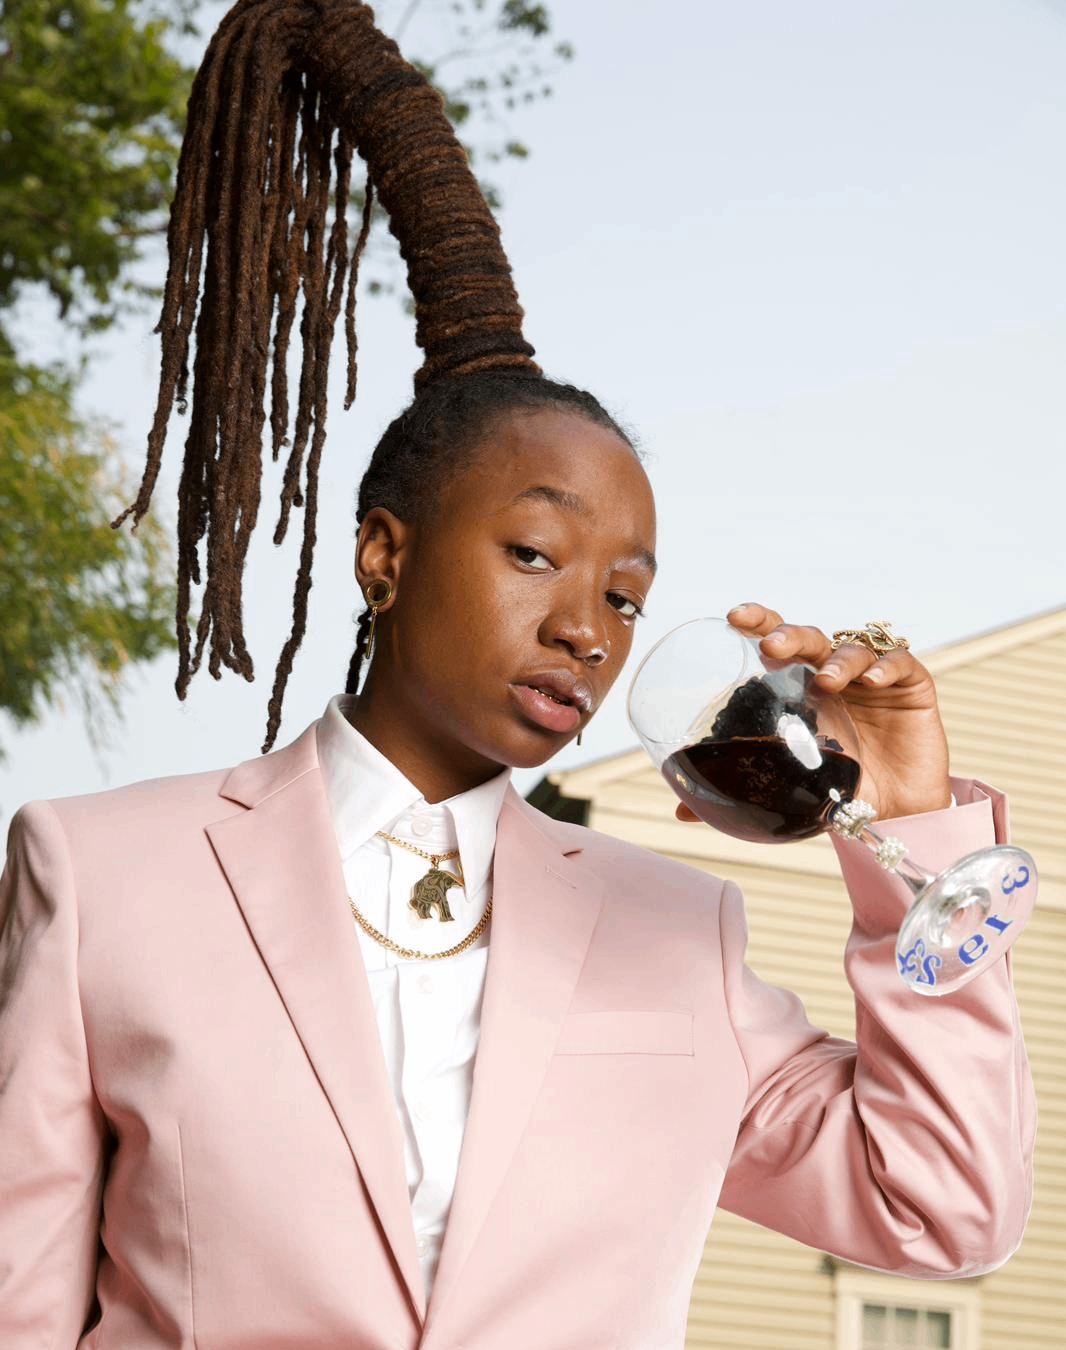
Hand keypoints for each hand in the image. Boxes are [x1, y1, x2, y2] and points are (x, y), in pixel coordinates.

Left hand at [673, 603, 951, 823]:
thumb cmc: (840, 792)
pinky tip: (871, 683)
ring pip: (854, 648)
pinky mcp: (913, 687)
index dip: (758, 621)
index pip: (778, 641)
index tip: (733, 616)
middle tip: (770, 645)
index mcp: (802, 686)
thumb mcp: (788, 788)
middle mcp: (835, 673)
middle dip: (790, 635)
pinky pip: (901, 664)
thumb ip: (741, 791)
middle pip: (811, 637)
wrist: (897, 816)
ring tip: (826, 681)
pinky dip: (885, 668)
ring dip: (838, 659)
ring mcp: (874, 678)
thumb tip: (680, 813)